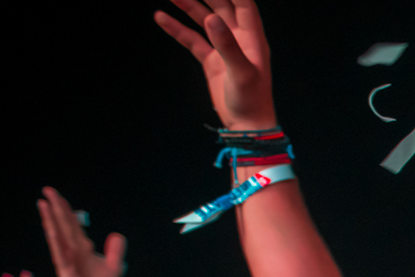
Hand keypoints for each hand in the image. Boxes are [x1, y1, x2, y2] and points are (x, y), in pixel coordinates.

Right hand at [33, 188, 124, 276]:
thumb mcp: (115, 266)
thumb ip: (116, 251)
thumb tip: (116, 234)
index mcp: (82, 248)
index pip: (73, 224)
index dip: (66, 209)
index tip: (58, 196)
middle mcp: (72, 250)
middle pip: (63, 224)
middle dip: (56, 207)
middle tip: (47, 190)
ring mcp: (67, 258)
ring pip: (58, 234)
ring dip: (51, 218)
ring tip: (43, 203)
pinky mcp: (65, 268)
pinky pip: (59, 251)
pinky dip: (55, 239)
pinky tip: (50, 227)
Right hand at [154, 0, 276, 130]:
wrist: (247, 126)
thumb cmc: (252, 101)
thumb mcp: (241, 73)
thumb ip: (227, 46)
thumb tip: (211, 18)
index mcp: (253, 38)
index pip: (244, 4)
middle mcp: (239, 39)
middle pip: (221, 6)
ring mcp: (223, 49)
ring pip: (203, 20)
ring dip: (188, 5)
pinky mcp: (211, 61)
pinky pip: (192, 39)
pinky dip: (177, 29)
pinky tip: (161, 17)